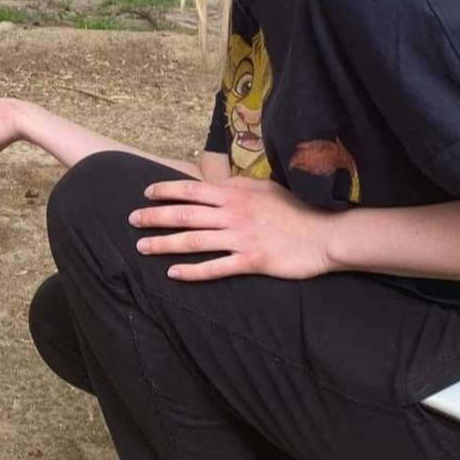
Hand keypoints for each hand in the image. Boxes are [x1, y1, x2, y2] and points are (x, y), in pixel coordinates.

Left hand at [128, 175, 335, 281]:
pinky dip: (192, 271)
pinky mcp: (251, 261)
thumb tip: (216, 185)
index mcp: (236, 194)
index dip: (166, 191)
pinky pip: (215, 267)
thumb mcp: (267, 189)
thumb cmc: (298, 210)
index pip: (192, 190)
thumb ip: (239, 186)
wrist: (327, 234)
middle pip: (185, 215)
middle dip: (155, 217)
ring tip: (142, 247)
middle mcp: (234, 214)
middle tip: (131, 220)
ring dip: (165, 244)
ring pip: (194, 241)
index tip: (146, 193)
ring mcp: (241, 238)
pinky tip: (173, 274)